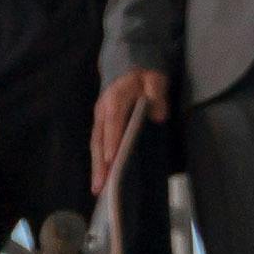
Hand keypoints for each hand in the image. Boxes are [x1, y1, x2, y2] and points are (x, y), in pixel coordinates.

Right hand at [90, 67, 171, 198]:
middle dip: (99, 164)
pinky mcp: (100, 124)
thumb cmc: (143, 75)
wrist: (130, 65)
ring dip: (96, 167)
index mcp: (115, 99)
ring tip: (97, 189)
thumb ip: (156, 93)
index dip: (112, 141)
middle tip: (101, 186)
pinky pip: (98, 144)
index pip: (113, 122)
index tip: (112, 160)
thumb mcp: (155, 78)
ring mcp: (99, 118)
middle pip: (100, 139)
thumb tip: (158, 114)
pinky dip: (98, 161)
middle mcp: (102, 110)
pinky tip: (101, 177)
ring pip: (96, 145)